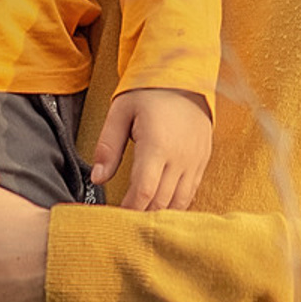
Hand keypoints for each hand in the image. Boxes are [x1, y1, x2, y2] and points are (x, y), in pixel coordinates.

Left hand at [89, 86, 212, 212]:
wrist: (185, 78)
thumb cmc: (149, 93)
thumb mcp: (120, 112)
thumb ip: (108, 147)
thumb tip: (97, 179)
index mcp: (157, 144)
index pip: (143, 190)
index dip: (128, 209)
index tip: (115, 217)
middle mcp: (180, 157)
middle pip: (160, 201)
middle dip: (141, 215)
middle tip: (124, 223)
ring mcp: (194, 161)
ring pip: (179, 202)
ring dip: (159, 214)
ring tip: (141, 219)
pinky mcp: (202, 161)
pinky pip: (191, 193)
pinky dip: (176, 205)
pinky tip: (161, 208)